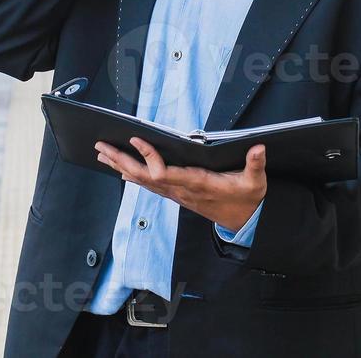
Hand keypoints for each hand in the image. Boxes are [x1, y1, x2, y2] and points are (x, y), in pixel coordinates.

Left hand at [95, 137, 266, 232]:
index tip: (136, 139)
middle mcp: (181, 190)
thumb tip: (259, 148)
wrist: (244, 221)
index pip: (166, 171)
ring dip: (121, 167)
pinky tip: (120, 169)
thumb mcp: (256, 182)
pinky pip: (149, 185)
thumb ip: (255, 164)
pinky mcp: (176, 194)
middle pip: (144, 177)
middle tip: (101, 146)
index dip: (149, 157)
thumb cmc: (247, 199)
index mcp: (197, 183)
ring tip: (103, 153)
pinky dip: (132, 175)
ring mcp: (176, 194)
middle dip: (121, 161)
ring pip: (142, 181)